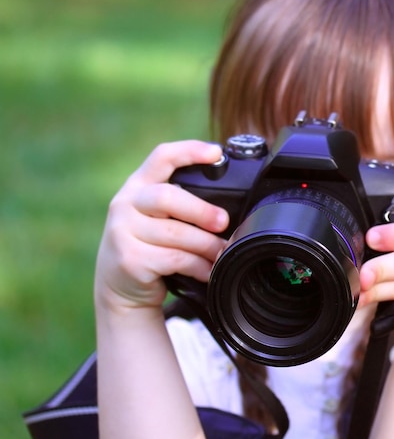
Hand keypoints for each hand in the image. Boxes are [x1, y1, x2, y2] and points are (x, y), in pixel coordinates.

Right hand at [94, 141, 229, 313]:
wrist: (118, 288)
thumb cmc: (149, 245)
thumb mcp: (156, 217)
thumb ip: (180, 203)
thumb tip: (230, 207)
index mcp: (138, 185)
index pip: (162, 157)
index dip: (189, 151)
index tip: (216, 153)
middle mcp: (126, 203)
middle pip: (168, 197)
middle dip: (201, 210)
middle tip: (224, 222)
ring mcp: (123, 232)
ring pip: (176, 233)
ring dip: (207, 245)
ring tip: (222, 252)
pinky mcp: (129, 260)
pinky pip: (174, 259)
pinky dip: (198, 266)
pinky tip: (208, 270)